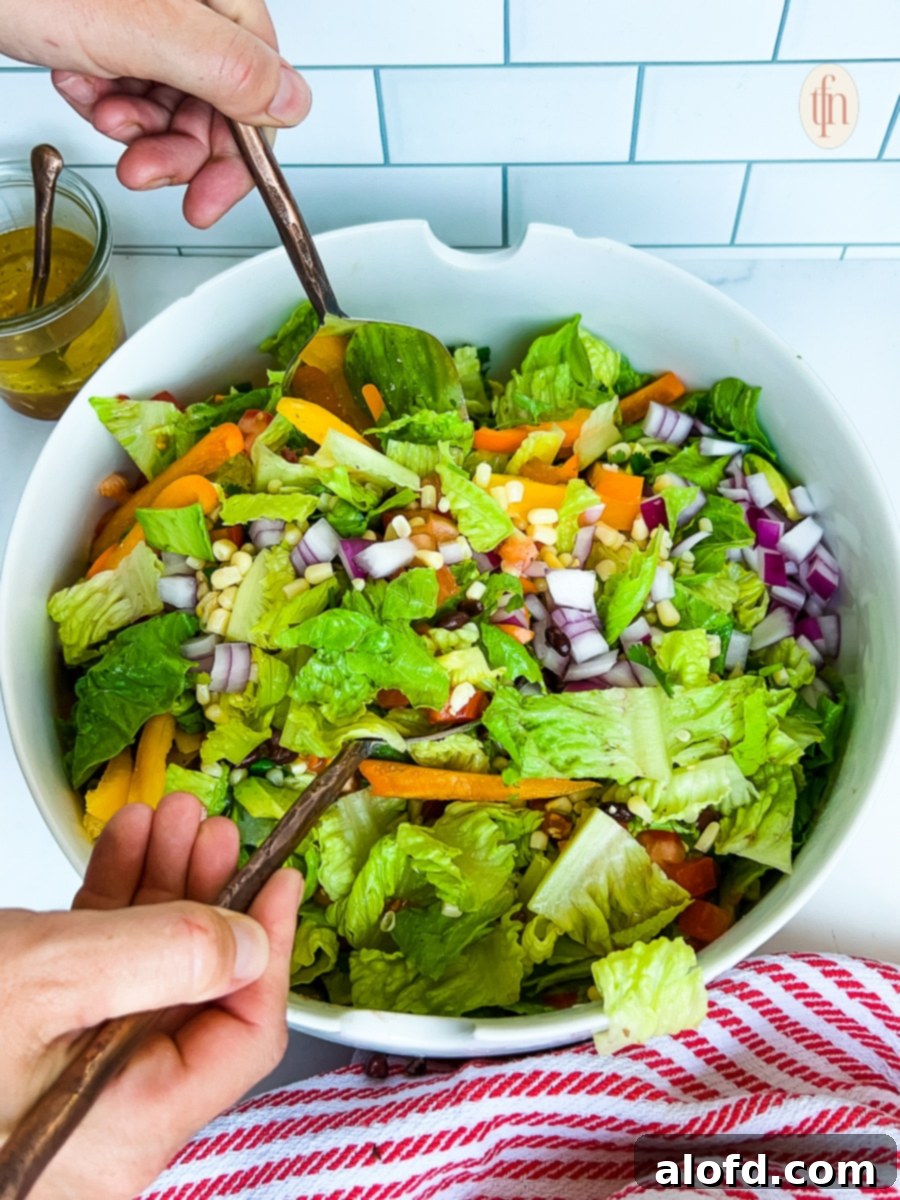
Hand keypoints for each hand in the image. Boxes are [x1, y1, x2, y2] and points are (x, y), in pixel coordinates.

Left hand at [0, 0, 310, 226]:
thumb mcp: (149, 30)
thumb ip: (231, 71)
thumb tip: (294, 104)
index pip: (258, 89)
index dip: (239, 154)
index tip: (211, 198)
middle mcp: (188, 4)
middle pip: (215, 103)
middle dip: (179, 149)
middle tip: (144, 171)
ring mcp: (146, 14)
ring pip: (170, 102)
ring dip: (139, 130)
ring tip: (106, 121)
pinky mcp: (104, 26)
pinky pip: (126, 86)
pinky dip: (103, 102)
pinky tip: (82, 88)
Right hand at [0, 792, 302, 1199]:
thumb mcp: (45, 985)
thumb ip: (162, 958)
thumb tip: (253, 944)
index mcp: (125, 1125)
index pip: (241, 1039)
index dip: (270, 953)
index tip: (278, 883)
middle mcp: (102, 1112)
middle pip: (192, 995)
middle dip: (209, 898)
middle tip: (215, 833)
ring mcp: (64, 1078)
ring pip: (142, 972)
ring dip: (160, 888)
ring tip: (171, 820)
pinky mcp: (27, 1045)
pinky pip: (89, 971)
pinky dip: (108, 903)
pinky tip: (120, 846)